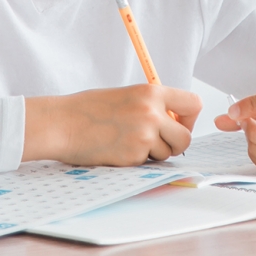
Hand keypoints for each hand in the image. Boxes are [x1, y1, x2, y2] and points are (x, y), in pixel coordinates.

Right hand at [22, 84, 201, 165]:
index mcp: (150, 92)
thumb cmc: (87, 109)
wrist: (62, 123)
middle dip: (175, 144)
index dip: (189, 118)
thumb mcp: (125, 95)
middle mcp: (152, 113)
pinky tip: (117, 149)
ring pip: (167, 153)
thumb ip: (150, 105)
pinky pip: (146, 163)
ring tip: (127, 142)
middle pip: (186, 137)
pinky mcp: (134, 156)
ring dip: (153, 153)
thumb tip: (171, 121)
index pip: (193, 104)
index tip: (177, 123)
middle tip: (158, 143)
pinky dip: (136, 160)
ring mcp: (144, 136)